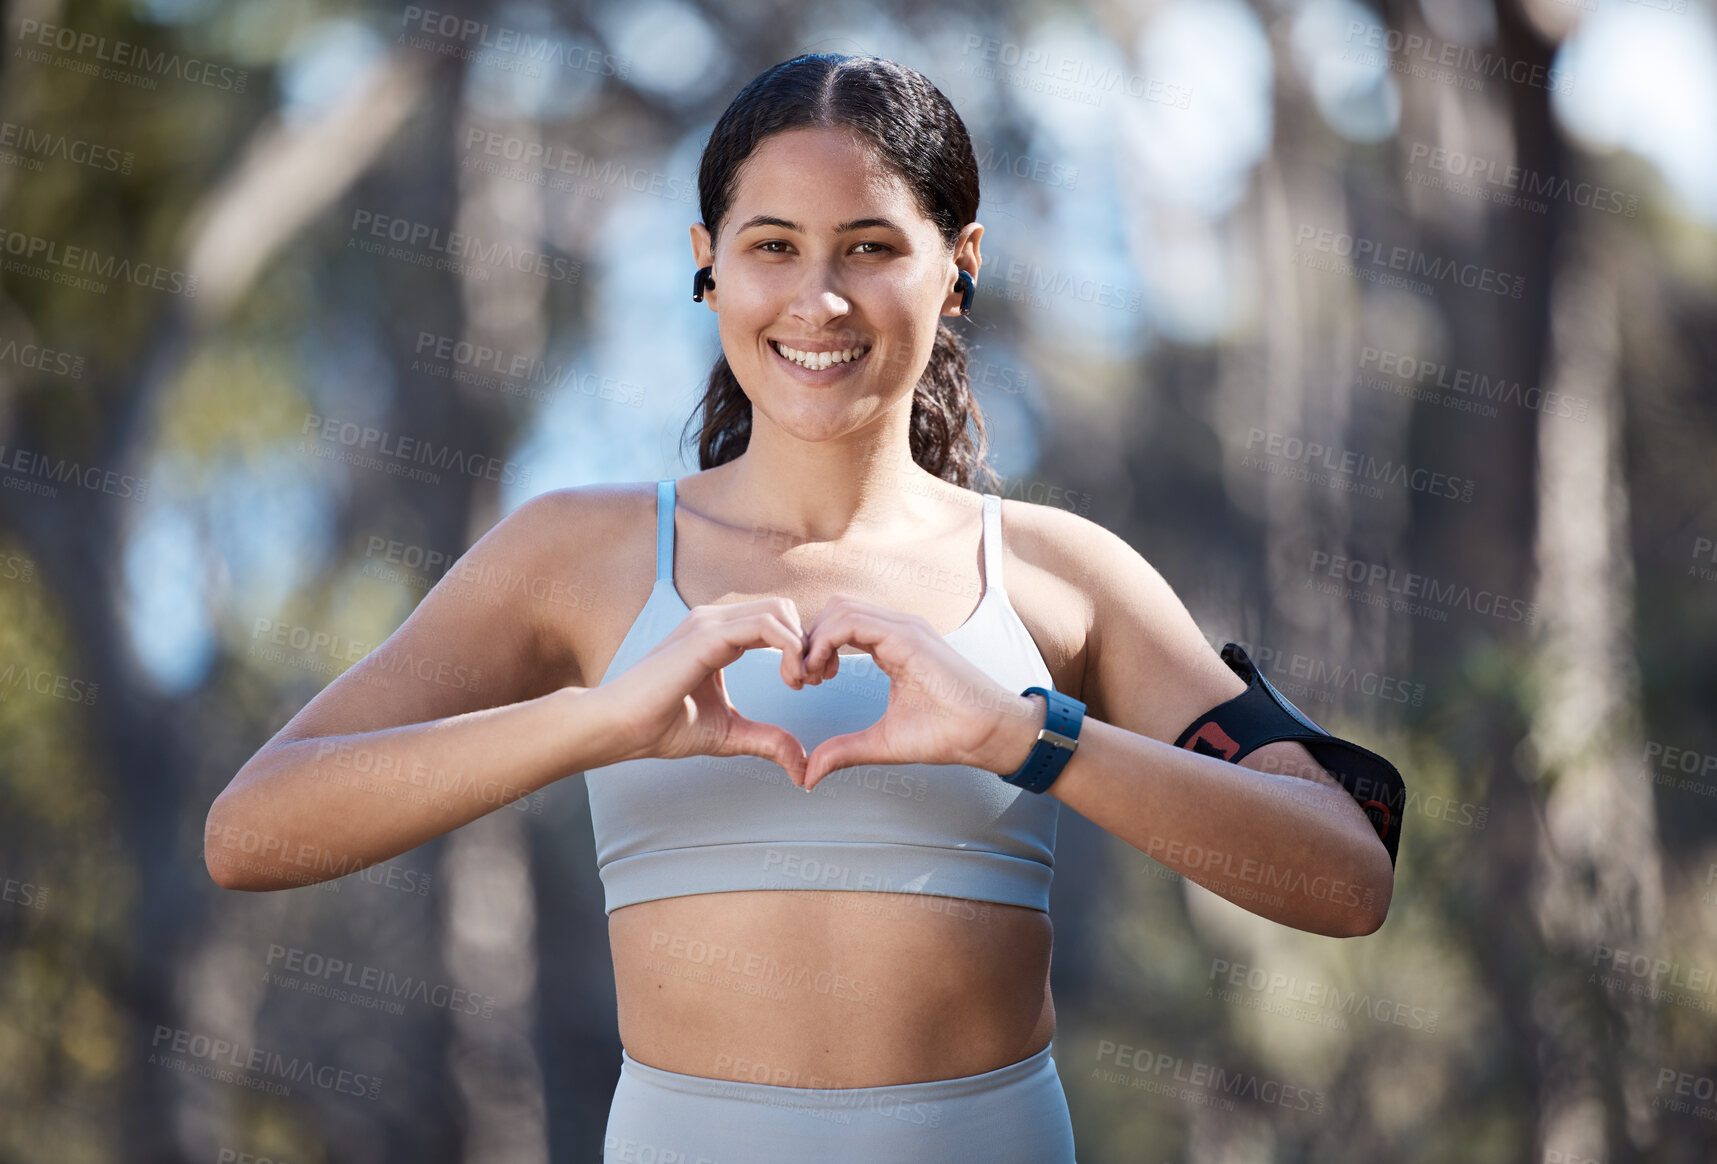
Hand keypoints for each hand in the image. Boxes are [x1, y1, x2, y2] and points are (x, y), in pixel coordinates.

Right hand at [597, 598, 813, 784]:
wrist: (621, 729)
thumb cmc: (663, 727)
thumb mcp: (730, 734)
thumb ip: (767, 741)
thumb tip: (802, 768)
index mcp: (720, 636)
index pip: (776, 620)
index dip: (800, 647)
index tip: (806, 683)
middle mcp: (715, 621)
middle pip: (783, 608)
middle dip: (807, 642)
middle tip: (808, 682)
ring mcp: (709, 624)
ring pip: (779, 610)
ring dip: (801, 645)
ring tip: (798, 682)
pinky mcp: (706, 636)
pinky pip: (765, 625)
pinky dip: (790, 648)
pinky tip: (789, 679)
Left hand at [797, 593, 1045, 789]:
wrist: (985, 733)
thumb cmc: (946, 734)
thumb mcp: (881, 742)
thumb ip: (843, 751)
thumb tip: (809, 776)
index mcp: (892, 645)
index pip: (840, 625)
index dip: (813, 649)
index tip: (805, 683)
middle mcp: (896, 629)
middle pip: (835, 609)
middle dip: (808, 639)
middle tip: (802, 679)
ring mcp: (903, 628)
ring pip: (840, 608)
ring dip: (814, 640)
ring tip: (811, 677)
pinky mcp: (907, 636)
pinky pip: (852, 622)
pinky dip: (825, 642)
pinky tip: (823, 672)